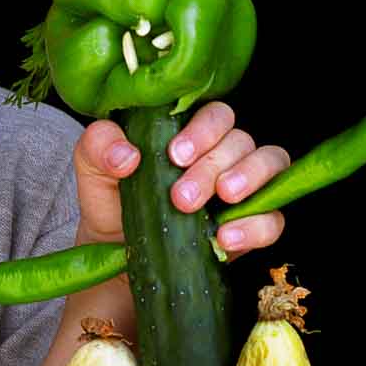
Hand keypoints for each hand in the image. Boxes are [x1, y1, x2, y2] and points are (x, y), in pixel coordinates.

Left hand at [72, 102, 288, 257]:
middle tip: (181, 197)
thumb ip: (99, 146)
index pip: (216, 113)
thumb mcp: (92, 167)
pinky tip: (226, 237)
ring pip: (270, 164)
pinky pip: (273, 217)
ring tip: (222, 199)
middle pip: (240, 140)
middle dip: (212, 166)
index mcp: (189, 131)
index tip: (176, 155)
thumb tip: (126, 155)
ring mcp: (242, 187)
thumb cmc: (112, 199)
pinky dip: (255, 225)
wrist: (117, 253)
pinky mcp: (251, 225)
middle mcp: (222, 153)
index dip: (204, 129)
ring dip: (248, 178)